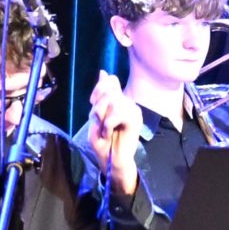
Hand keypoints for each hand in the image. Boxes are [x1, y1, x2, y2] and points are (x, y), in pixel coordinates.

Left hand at [86, 71, 141, 195]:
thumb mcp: (96, 115)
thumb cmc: (102, 139)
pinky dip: (107, 124)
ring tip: (105, 129)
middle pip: (109, 92)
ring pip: (112, 102)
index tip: (92, 103)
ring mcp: (133, 110)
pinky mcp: (135, 119)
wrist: (110, 158)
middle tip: (100, 123)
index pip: (110, 81)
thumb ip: (100, 95)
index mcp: (118, 99)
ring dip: (102, 118)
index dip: (98, 90)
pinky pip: (117, 114)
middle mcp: (127, 102)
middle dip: (98, 108)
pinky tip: (108, 132)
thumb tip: (104, 72)